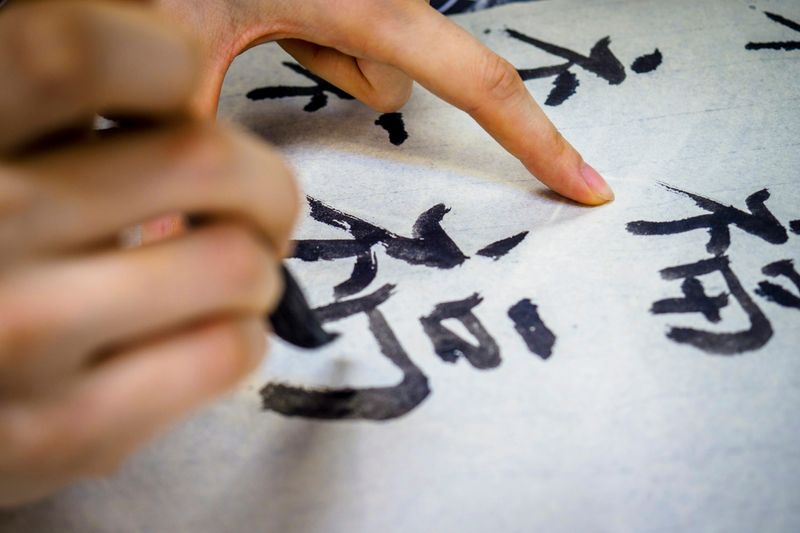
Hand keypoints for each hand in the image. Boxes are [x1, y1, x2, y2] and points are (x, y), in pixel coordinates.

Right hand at [0, 1, 298, 504]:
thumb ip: (55, 119)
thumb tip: (176, 80)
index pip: (87, 49)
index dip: (166, 59)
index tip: (183, 101)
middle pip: (202, 160)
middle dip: (263, 182)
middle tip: (255, 205)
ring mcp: (20, 337)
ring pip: (235, 264)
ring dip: (258, 266)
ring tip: (227, 276)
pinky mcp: (63, 434)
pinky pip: (225, 353)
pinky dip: (242, 333)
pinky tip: (208, 331)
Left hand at [155, 0, 613, 204]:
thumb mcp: (181, 47)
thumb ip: (188, 141)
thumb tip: (167, 241)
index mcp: (368, 2)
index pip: (482, 83)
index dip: (540, 142)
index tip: (586, 186)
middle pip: (403, 82)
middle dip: (346, 81)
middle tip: (277, 38)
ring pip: (379, 62)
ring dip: (331, 60)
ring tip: (271, 20)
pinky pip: (365, 33)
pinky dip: (326, 38)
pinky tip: (279, 12)